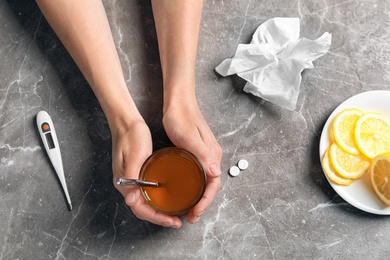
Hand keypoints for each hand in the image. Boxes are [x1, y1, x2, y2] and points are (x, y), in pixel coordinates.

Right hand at [111, 118, 181, 227]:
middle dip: (159, 218)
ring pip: (144, 202)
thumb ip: (132, 178)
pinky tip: (165, 197)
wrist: (126, 122)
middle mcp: (126, 184)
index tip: (172, 221)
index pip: (140, 209)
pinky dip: (156, 199)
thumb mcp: (134, 155)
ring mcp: (130, 179)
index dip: (157, 218)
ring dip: (158, 210)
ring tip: (173, 214)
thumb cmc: (130, 135)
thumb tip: (131, 200)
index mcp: (124, 182)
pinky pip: (145, 192)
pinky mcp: (135, 173)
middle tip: (176, 221)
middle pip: (143, 209)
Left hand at [163, 97, 221, 223]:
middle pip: (211, 186)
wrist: (178, 103)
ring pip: (206, 182)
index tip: (195, 213)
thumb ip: (203, 153)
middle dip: (203, 204)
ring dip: (200, 198)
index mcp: (212, 155)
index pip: (214, 185)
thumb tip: (215, 172)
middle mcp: (211, 157)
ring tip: (189, 209)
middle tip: (190, 216)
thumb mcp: (189, 137)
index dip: (206, 202)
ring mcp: (205, 155)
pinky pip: (200, 176)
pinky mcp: (197, 153)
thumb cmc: (181, 118)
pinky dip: (195, 188)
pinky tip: (186, 192)